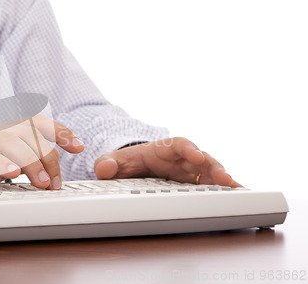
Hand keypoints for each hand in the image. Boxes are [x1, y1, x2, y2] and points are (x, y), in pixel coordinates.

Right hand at [0, 115, 83, 188]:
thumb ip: (15, 165)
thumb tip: (45, 176)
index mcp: (1, 133)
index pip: (36, 124)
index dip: (59, 131)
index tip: (78, 145)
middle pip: (29, 135)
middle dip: (49, 157)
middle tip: (55, 183)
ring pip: (12, 142)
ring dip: (31, 163)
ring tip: (42, 183)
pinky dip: (0, 162)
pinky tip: (12, 174)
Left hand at [94, 137, 240, 186]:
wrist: (130, 171)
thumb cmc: (125, 163)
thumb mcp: (113, 162)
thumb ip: (107, 164)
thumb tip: (104, 168)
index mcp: (162, 149)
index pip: (178, 144)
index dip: (188, 148)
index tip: (195, 155)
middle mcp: (180, 158)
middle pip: (202, 158)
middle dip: (214, 167)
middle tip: (226, 178)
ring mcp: (189, 172)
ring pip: (211, 173)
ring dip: (224, 181)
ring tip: (239, 191)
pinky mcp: (193, 184)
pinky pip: (211, 187)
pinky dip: (224, 192)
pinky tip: (238, 198)